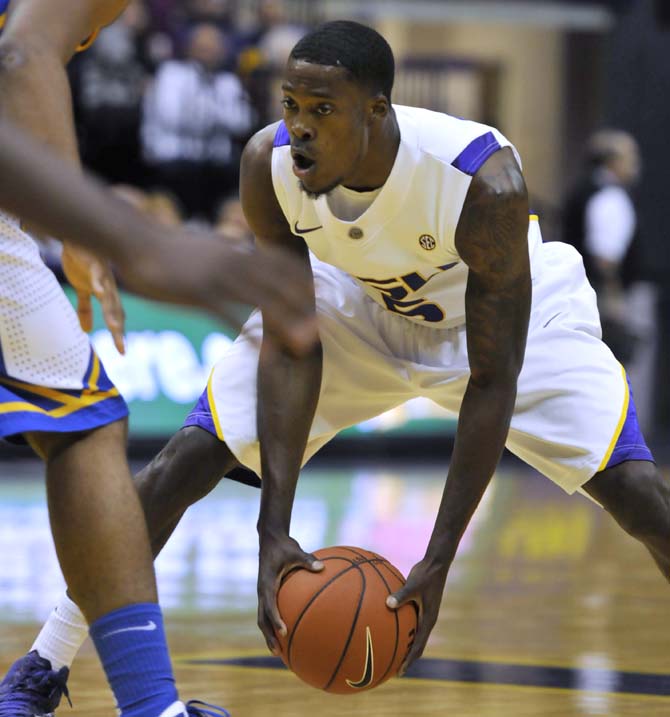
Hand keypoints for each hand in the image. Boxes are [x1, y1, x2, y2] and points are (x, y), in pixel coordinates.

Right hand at [61, 243, 124, 353]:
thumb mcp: (82, 289)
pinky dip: (99, 283)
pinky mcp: (94, 265)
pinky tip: (100, 291)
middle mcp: (109, 287)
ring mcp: (103, 276)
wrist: (77, 238)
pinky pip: (97, 275)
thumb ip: (85, 309)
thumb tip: (85, 330)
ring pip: (109, 296)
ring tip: (115, 328)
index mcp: (107, 294)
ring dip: (112, 312)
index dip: (119, 334)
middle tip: (121, 346)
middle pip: (115, 311)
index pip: (115, 317)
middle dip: (118, 330)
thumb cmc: (83, 262)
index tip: (121, 352)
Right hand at [116, 233, 318, 356]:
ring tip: (305, 342)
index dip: (301, 279)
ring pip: (262, 299)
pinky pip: (230, 316)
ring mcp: (217, 275)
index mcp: (235, 248)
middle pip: (278, 282)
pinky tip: (266, 349)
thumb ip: (227, 253)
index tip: (320, 295)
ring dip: (286, 322)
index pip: (279, 261)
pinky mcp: (198, 293)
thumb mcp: (206, 246)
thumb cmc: (167, 247)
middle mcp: (233, 259)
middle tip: (323, 325)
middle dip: (303, 305)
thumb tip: (241, 256)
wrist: (134, 240)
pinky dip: (250, 333)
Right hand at [256, 533, 323, 652]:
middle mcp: (262, 591)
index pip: (269, 606)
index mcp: (266, 584)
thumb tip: (322, 567)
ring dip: (269, 634)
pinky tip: (288, 632)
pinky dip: (275, 623)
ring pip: (263, 618)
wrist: (270, 540)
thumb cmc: (284, 546)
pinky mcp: (267, 593)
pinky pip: (269, 612)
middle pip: (262, 619)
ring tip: (279, 651)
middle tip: (277, 651)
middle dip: (268, 636)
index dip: (276, 619)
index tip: (284, 632)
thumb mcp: (295, 551)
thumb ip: (307, 560)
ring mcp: (263, 593)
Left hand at [386, 556, 449, 673]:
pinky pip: (409, 620)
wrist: (436, 563)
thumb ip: (401, 595)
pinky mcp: (420, 605)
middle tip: (391, 668)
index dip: (409, 661)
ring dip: (403, 644)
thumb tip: (387, 604)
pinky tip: (386, 622)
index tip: (399, 672)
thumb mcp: (413, 585)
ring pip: (413, 634)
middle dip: (405, 658)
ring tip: (388, 651)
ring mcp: (424, 613)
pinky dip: (400, 625)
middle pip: (416, 645)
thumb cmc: (426, 574)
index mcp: (428, 620)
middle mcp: (427, 620)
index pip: (418, 647)